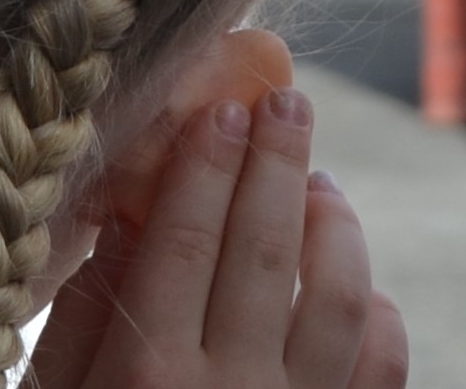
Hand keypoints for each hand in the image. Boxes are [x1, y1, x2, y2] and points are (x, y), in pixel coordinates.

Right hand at [30, 90, 407, 388]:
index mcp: (148, 380)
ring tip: (319, 185)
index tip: (223, 107)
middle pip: (268, 252)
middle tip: (288, 103)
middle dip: (279, 165)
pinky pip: (381, 370)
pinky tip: (360, 286)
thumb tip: (127, 218)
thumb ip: (83, 320)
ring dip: (336, 230)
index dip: (209, 166)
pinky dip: (379, 317)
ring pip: (343, 300)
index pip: (187, 240)